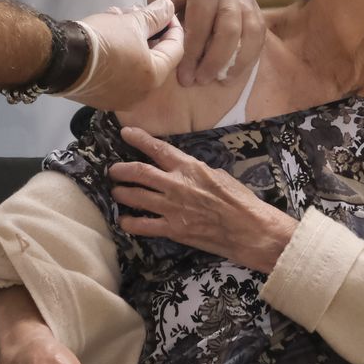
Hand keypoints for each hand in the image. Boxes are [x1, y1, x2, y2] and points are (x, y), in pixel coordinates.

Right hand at [63, 0, 183, 111]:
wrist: (61, 59)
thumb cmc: (103, 41)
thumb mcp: (131, 22)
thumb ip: (155, 16)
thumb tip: (169, 7)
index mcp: (154, 77)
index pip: (176, 49)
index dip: (173, 27)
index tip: (166, 12)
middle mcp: (141, 93)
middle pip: (153, 56)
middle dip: (146, 30)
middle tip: (136, 12)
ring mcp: (120, 98)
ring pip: (134, 63)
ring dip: (129, 38)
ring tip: (115, 16)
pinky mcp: (101, 98)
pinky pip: (118, 73)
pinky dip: (117, 54)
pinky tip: (105, 33)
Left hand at [109, 126, 297, 273]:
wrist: (250, 230)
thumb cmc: (240, 201)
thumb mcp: (219, 176)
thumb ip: (196, 172)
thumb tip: (185, 171)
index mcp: (190, 167)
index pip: (158, 148)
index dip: (139, 139)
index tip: (126, 133)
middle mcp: (176, 185)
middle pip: (139, 172)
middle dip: (121, 170)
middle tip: (113, 170)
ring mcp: (172, 208)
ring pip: (136, 197)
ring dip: (122, 193)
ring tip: (116, 192)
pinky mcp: (173, 230)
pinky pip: (143, 225)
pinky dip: (130, 222)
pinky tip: (124, 221)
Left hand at [143, 0, 263, 87]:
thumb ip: (169, 23)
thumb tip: (173, 57)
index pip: (201, 26)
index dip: (193, 55)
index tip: (184, 76)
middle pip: (230, 31)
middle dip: (215, 61)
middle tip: (200, 80)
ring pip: (251, 32)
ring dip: (239, 60)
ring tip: (223, 79)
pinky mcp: (253, 3)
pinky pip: (258, 31)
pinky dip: (250, 52)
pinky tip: (236, 68)